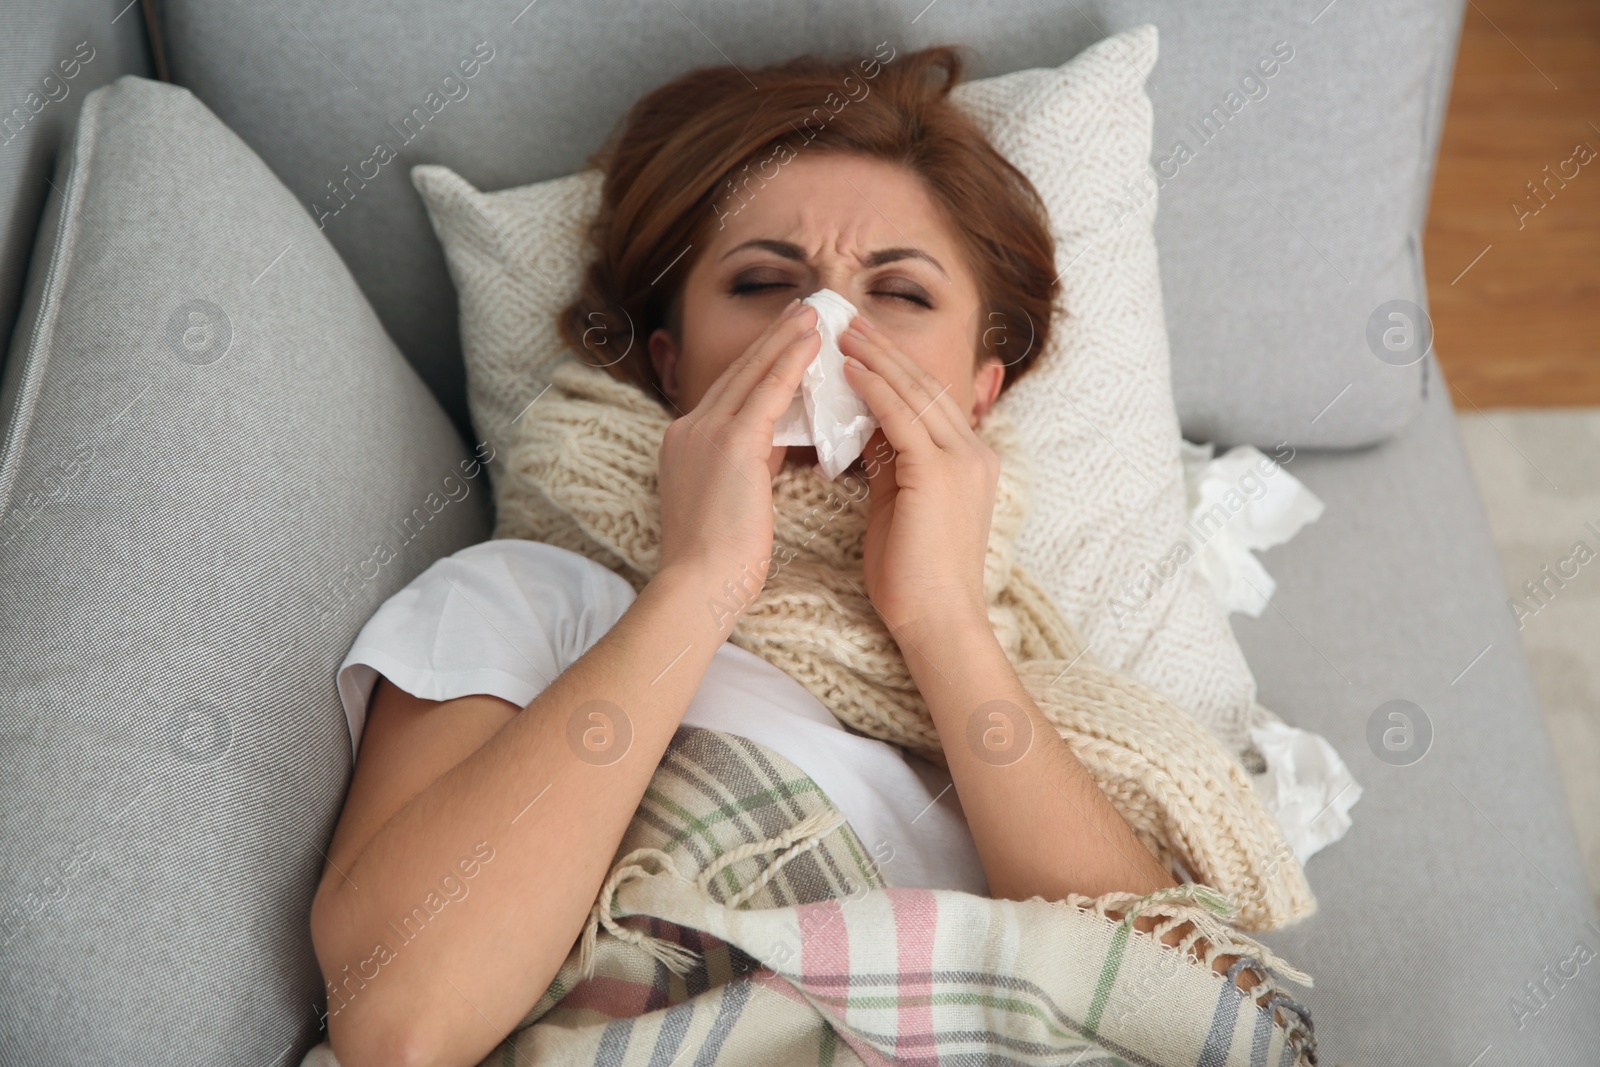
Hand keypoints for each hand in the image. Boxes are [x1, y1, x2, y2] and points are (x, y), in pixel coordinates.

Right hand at [656, 300, 819, 616]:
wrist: (697, 586)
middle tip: (804, 308)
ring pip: (753, 373)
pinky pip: (767, 392)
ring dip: (786, 338)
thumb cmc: (719, 561)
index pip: (730, 391)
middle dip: (773, 337)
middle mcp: (689, 428)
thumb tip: (777, 439)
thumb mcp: (733, 498)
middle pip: (739, 372)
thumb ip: (750, 461)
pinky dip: (791, 363)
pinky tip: (813, 342)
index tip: (786, 336)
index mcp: (686, 443)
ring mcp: (705, 432)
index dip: (760, 361)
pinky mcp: (730, 444)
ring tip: (815, 313)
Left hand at [839, 314, 998, 642]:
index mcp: (968, 461)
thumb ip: (891, 464)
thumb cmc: (912, 577)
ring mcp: (962, 460)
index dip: (896, 369)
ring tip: (845, 333)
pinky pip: (903, 417)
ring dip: (878, 359)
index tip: (863, 344)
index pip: (930, 400)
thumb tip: (866, 429)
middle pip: (927, 386)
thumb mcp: (899, 505)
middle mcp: (974, 452)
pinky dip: (876, 389)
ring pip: (917, 393)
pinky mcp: (940, 473)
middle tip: (850, 322)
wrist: (936, 622)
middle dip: (887, 351)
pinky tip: (850, 370)